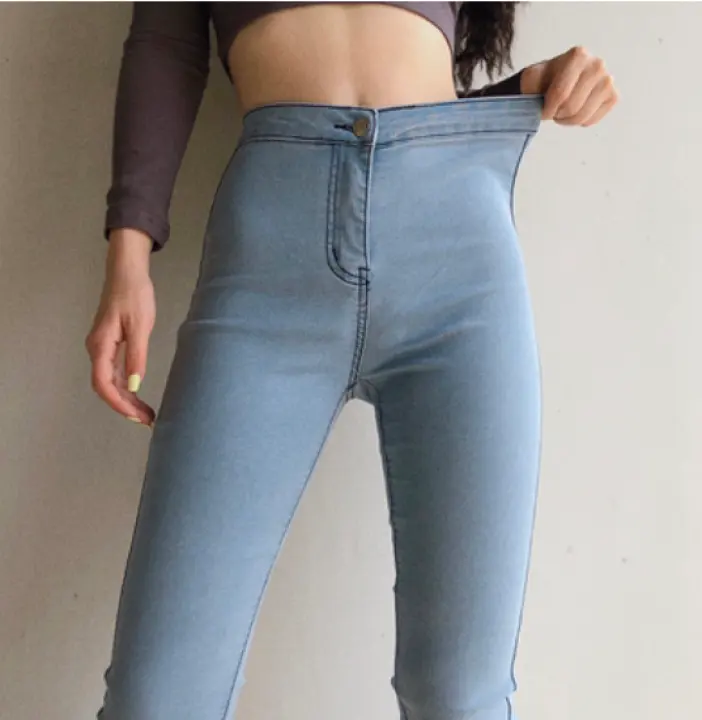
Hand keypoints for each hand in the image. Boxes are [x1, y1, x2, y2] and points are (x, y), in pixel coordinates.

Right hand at [85, 229, 155, 427]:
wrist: (127, 272)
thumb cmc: (134, 295)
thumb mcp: (140, 326)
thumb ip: (136, 356)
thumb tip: (133, 385)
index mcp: (101, 345)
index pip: (103, 384)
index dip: (118, 403)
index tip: (135, 416)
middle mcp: (97, 349)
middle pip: (106, 386)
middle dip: (125, 406)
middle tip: (147, 420)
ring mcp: (103, 348)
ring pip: (110, 381)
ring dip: (126, 398)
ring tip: (146, 413)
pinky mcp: (111, 344)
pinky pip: (114, 372)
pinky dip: (126, 386)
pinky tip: (138, 395)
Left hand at [521, 46, 618, 125]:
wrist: (556, 81)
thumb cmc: (543, 80)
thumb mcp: (531, 78)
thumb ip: (532, 86)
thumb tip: (540, 103)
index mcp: (578, 55)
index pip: (560, 93)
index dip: (547, 108)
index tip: (542, 109)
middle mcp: (597, 64)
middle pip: (572, 106)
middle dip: (557, 114)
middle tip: (553, 108)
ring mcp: (607, 80)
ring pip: (583, 116)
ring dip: (567, 120)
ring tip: (562, 110)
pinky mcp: (613, 96)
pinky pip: (592, 120)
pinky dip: (579, 122)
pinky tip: (575, 110)